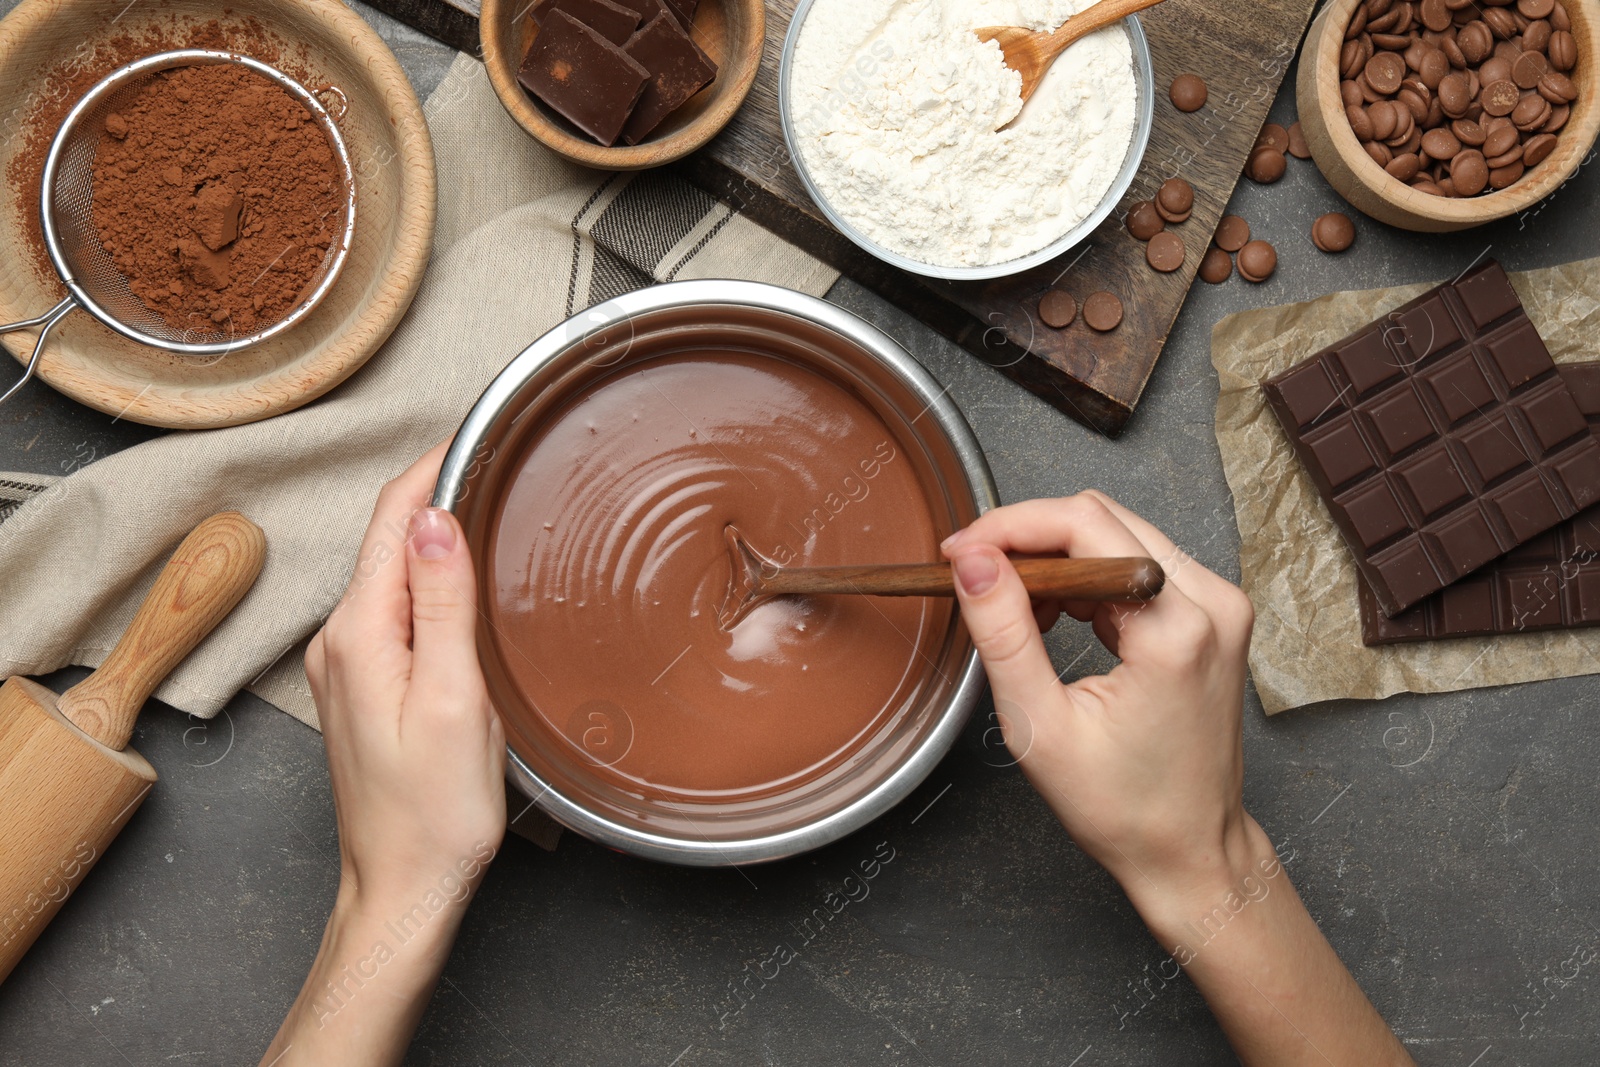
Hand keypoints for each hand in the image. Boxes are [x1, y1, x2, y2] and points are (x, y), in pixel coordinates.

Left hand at [306, 440, 506, 912]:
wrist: (402, 888)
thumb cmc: (435, 813)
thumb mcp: (454, 701)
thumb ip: (442, 605)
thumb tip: (437, 518)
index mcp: (360, 634)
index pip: (395, 518)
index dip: (435, 464)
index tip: (481, 428)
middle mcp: (340, 639)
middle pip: (391, 537)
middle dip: (441, 488)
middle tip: (503, 453)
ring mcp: (347, 662)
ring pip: (394, 570)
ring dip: (438, 531)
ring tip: (493, 501)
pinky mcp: (363, 684)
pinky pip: (395, 607)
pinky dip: (431, 576)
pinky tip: (467, 578)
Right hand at [944, 492, 1412, 1065]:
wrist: (1190, 852)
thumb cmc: (1125, 808)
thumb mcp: (1041, 724)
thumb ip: (1002, 631)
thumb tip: (971, 560)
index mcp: (1178, 626)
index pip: (1083, 525)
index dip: (1009, 527)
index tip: (957, 552)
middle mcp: (1211, 601)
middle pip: (1102, 519)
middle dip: (1027, 539)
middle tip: (973, 576)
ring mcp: (1218, 605)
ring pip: (1117, 536)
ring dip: (1055, 559)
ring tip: (1013, 609)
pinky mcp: (1211, 615)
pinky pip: (1134, 565)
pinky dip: (1084, 579)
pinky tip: (1053, 614)